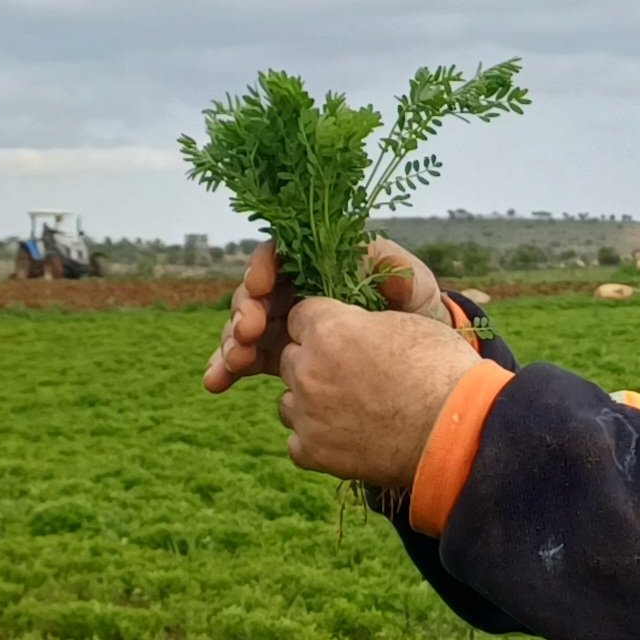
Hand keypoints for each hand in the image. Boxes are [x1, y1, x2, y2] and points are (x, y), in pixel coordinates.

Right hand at [204, 238, 449, 393]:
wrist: (422, 364)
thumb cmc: (419, 313)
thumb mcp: (417, 288)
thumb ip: (399, 272)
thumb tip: (381, 268)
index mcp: (322, 266)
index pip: (283, 257)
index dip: (264, 266)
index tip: (260, 286)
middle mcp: (297, 292)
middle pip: (256, 294)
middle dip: (243, 312)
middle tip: (245, 336)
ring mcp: (287, 326)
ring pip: (245, 328)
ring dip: (230, 344)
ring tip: (229, 367)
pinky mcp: (284, 358)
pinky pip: (250, 359)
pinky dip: (229, 369)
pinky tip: (216, 383)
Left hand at [276, 298, 489, 484]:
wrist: (458, 432)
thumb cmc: (444, 372)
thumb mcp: (407, 324)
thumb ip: (365, 323)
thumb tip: (355, 327)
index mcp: (329, 330)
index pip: (302, 316)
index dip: (325, 325)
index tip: (345, 338)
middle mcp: (307, 369)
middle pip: (291, 358)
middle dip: (315, 363)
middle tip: (354, 377)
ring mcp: (307, 413)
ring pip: (290, 400)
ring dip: (312, 402)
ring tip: (353, 410)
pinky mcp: (313, 451)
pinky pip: (298, 440)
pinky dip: (318, 439)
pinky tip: (349, 437)